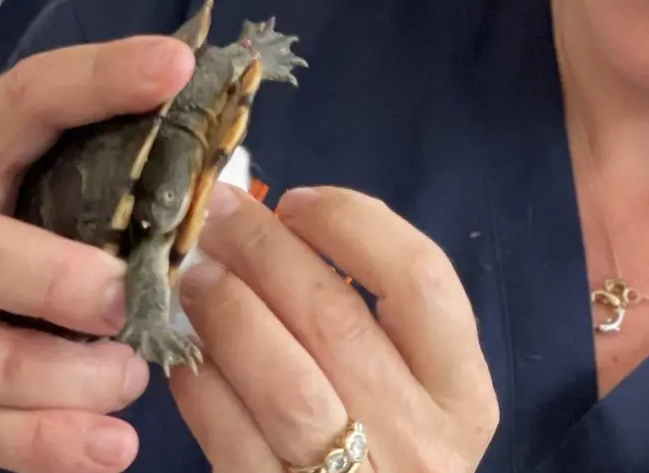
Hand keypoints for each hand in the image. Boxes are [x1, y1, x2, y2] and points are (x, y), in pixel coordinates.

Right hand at [0, 35, 197, 472]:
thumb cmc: (8, 274)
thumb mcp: (50, 214)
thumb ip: (115, 188)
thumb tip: (230, 164)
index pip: (28, 98)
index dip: (98, 76)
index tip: (173, 67)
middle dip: (52, 273)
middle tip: (124, 297)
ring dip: (67, 373)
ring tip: (132, 379)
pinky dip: (54, 440)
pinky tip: (110, 445)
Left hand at [170, 184, 499, 472]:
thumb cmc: (391, 453)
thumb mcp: (416, 390)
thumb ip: (377, 320)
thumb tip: (284, 225)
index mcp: (463, 394)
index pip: (419, 277)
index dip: (351, 223)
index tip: (297, 201)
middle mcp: (420, 440)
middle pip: (336, 317)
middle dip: (265, 249)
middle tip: (217, 214)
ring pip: (280, 375)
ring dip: (226, 308)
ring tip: (194, 274)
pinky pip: (229, 434)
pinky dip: (200, 381)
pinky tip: (185, 350)